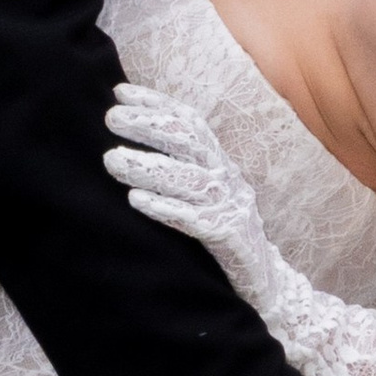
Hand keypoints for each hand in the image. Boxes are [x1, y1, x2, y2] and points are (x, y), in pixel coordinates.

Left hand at [106, 83, 266, 298]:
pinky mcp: (230, 237)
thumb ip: (181, 172)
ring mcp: (230, 205)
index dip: (156, 102)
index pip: (188, 121)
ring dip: (147, 166)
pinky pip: (195, 219)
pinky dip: (165, 208)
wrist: (265, 284)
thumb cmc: (224, 237)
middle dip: (148, 124)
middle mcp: (227, 178)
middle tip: (111, 118)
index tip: (120, 92)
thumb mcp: (205, 197)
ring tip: (112, 160)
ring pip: (187, 178)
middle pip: (188, 140)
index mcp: (219, 164)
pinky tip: (136, 201)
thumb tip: (133, 146)